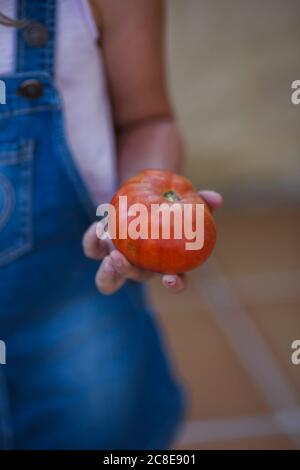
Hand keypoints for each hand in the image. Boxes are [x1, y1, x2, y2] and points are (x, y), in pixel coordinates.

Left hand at [82, 190, 222, 294]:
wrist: (139, 197)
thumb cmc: (166, 204)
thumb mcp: (183, 201)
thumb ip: (200, 201)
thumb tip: (216, 198)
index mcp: (164, 263)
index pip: (174, 281)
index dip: (175, 285)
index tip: (171, 279)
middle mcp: (140, 266)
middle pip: (135, 279)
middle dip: (129, 273)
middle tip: (122, 259)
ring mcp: (117, 259)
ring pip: (108, 280)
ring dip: (108, 272)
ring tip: (111, 255)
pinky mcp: (99, 247)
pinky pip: (91, 249)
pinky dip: (92, 240)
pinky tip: (99, 225)